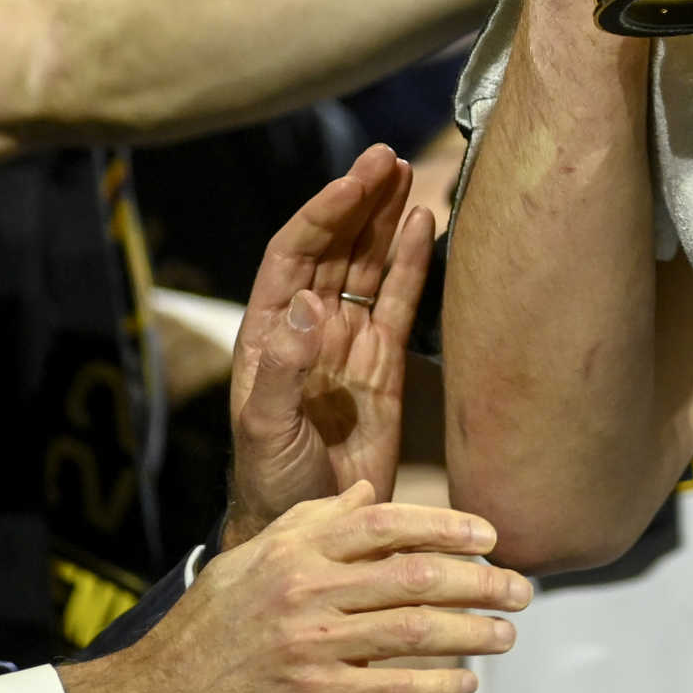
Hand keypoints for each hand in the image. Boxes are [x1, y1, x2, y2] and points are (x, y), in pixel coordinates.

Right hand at [57, 482, 529, 692]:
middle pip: (417, 575)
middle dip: (481, 580)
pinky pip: (394, 688)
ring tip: (505, 634)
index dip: (449, 525)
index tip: (491, 535)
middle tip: (520, 587)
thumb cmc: (205, 631)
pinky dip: (439, 686)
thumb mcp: (248, 560)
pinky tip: (464, 684)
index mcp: (295, 550)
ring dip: (473, 632)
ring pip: (417, 630)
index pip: (389, 522)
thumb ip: (311, 522)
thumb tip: (366, 491)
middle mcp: (307, 591)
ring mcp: (312, 646)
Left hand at [221, 146, 433, 548]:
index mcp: (270, 335)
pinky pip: (400, 303)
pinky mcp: (386, 367)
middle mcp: (309, 330)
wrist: (315, 535)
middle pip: (335, 248)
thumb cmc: (272, 487)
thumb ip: (286, 370)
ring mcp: (349, 345)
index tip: (356, 180)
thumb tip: (309, 305)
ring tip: (408, 174)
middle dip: (359, 201)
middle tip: (387, 157)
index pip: (295, 254)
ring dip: (385, 220)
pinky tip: (425, 225)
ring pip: (368, 267)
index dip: (324, 213)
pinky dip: (412, 264)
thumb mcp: (267, 431)